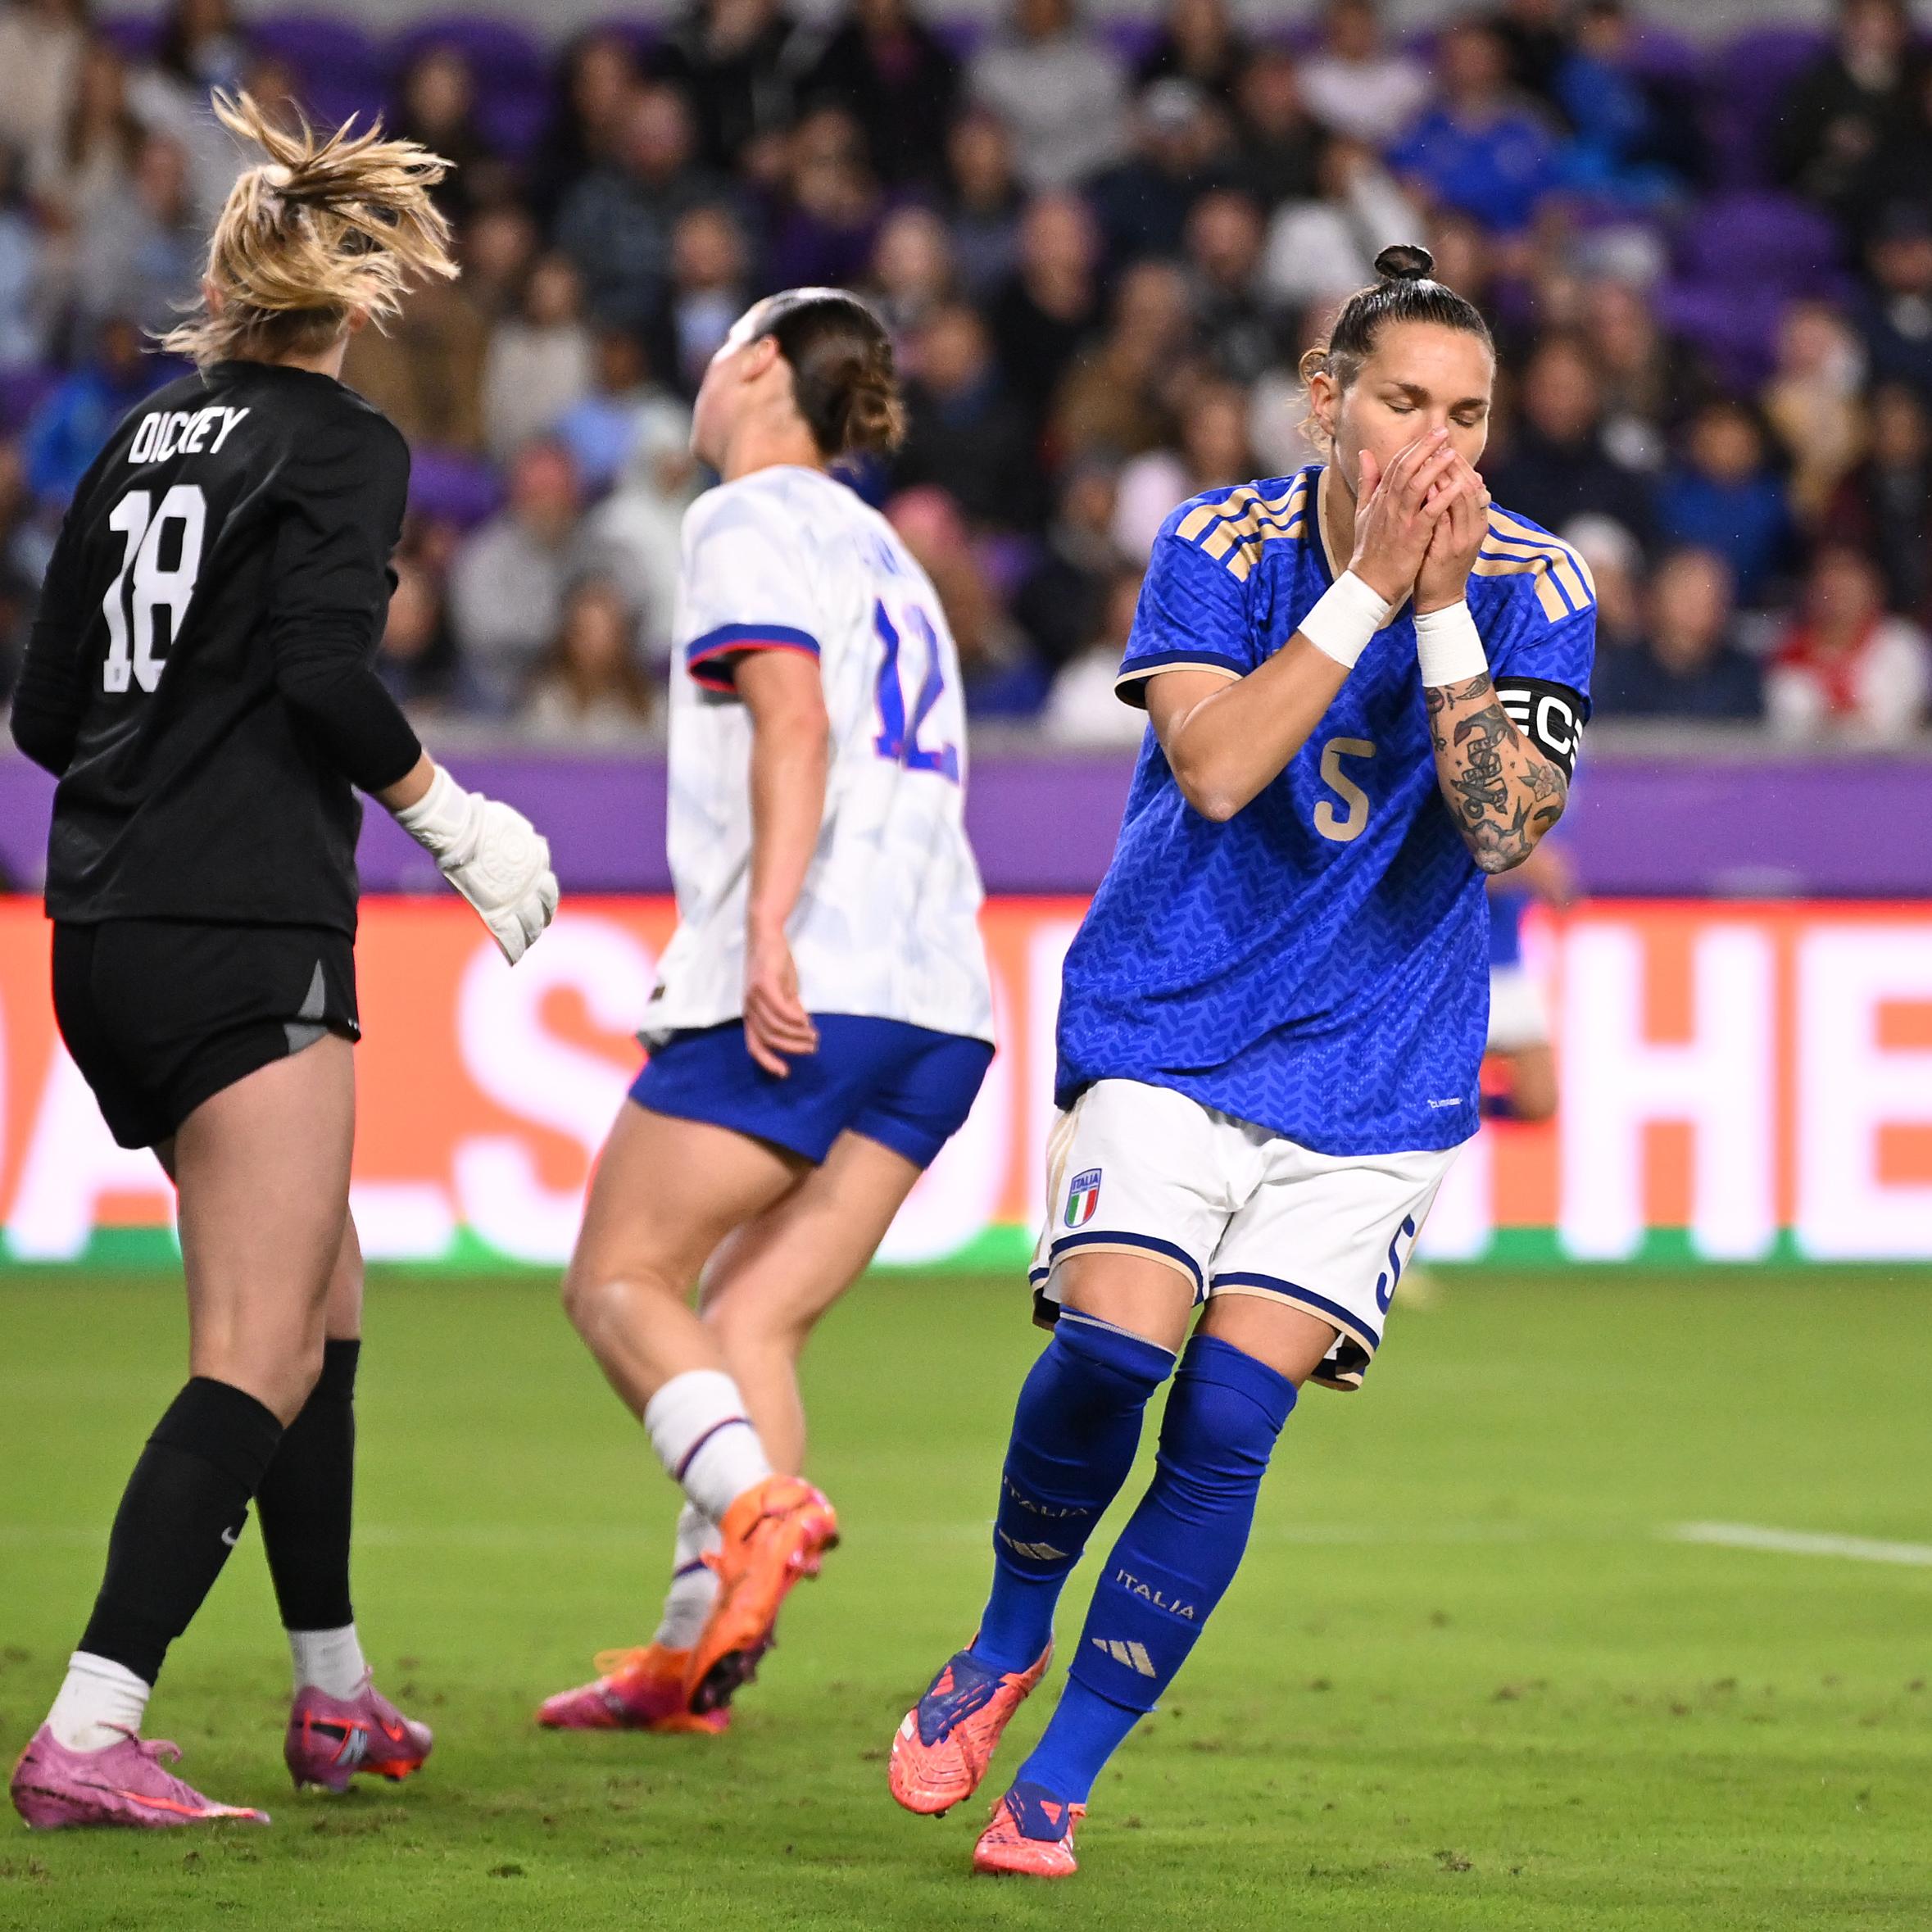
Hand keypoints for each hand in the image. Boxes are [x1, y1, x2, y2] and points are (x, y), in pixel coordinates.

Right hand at [393, 766, 559, 964]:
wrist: (462, 832)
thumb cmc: (482, 822)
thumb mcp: (513, 826)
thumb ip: (524, 839)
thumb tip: (533, 839)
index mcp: (536, 866)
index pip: (549, 892)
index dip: (548, 904)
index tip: (546, 911)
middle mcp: (531, 886)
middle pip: (542, 913)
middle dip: (540, 923)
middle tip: (535, 931)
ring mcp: (515, 901)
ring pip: (529, 928)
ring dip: (528, 938)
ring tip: (525, 945)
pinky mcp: (496, 912)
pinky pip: (509, 937)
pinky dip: (513, 949)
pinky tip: (514, 959)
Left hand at [743, 920, 818, 1076]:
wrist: (767, 933)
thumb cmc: (775, 962)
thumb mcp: (785, 991)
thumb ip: (792, 1010)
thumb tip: (803, 1029)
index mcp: (751, 1011)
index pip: (754, 1044)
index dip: (768, 1061)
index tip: (785, 1072)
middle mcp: (749, 1006)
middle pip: (768, 1038)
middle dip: (791, 1047)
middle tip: (811, 1048)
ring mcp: (754, 995)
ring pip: (775, 1026)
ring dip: (796, 1034)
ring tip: (813, 1036)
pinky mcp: (764, 983)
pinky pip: (780, 1009)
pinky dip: (794, 1018)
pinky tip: (806, 1021)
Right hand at [1347, 429, 1461, 604]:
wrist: (1369, 582)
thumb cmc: (1369, 549)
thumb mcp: (1363, 512)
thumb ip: (1367, 482)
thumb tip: (1365, 453)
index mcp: (1380, 499)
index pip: (1396, 465)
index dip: (1413, 447)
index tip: (1430, 433)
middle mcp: (1388, 505)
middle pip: (1406, 469)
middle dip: (1424, 448)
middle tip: (1442, 432)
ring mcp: (1400, 521)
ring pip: (1416, 487)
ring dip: (1434, 468)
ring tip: (1451, 453)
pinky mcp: (1411, 537)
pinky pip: (1428, 513)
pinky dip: (1441, 499)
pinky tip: (1456, 487)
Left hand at [1414, 453, 1489, 613]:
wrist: (1439, 597)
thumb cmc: (1439, 562)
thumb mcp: (1449, 531)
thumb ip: (1450, 507)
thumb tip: (1449, 481)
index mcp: (1474, 519)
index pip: (1470, 482)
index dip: (1457, 462)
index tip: (1441, 444)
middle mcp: (1474, 525)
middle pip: (1469, 484)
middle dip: (1453, 462)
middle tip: (1438, 443)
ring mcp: (1463, 538)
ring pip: (1462, 498)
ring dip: (1448, 477)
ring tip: (1432, 458)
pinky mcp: (1448, 549)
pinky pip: (1445, 520)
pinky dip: (1438, 503)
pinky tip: (1426, 489)